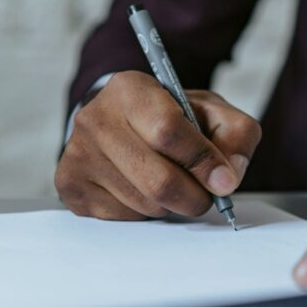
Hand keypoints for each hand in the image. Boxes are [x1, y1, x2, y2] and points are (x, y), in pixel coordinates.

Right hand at [56, 71, 260, 219]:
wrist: (124, 121)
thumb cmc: (173, 116)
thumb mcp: (213, 112)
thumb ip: (236, 135)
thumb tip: (228, 179)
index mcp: (130, 89)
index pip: (168, 132)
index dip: (203, 162)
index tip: (224, 181)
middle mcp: (95, 118)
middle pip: (157, 179)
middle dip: (195, 196)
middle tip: (207, 196)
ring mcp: (77, 153)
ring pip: (144, 204)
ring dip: (172, 205)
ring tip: (175, 183)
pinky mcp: (70, 185)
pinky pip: (123, 217)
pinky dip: (147, 213)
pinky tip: (145, 189)